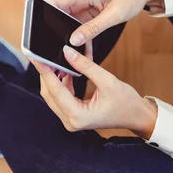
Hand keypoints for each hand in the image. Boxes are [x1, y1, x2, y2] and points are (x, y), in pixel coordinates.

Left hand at [30, 45, 157, 136]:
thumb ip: (85, 66)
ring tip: (56, 60)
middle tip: (43, 54)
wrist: (137, 116)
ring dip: (54, 77)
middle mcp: (70, 121)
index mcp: (78, 116)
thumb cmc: (126, 103)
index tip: (36, 56)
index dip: (44, 70)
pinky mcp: (73, 115)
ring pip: (53, 95)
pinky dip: (62, 82)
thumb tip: (67, 52)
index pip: (55, 89)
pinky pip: (61, 97)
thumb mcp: (107, 80)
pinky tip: (65, 70)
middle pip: (49, 93)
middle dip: (47, 73)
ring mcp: (70, 120)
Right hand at [46, 0, 162, 45]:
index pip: (51, 2)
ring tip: (64, 53)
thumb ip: (93, 28)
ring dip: (64, 36)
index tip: (32, 30)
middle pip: (54, 14)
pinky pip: (76, 27)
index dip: (38, 14)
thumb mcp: (114, 14)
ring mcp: (81, 7)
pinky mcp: (87, 14)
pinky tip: (82, 51)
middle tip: (47, 48)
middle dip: (49, 30)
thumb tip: (73, 40)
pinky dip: (78, 38)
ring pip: (64, 23)